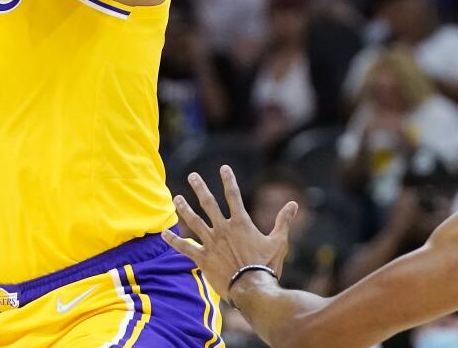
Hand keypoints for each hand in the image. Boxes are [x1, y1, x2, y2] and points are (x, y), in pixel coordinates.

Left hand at [161, 165, 297, 297]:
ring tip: (176, 198)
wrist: (253, 289)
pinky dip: (173, 241)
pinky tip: (163, 234)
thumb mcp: (279, 242)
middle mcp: (222, 229)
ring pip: (193, 221)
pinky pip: (184, 247)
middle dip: (200, 188)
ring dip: (184, 209)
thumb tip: (294, 204)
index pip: (233, 196)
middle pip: (208, 204)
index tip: (224, 168)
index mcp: (240, 224)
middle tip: (192, 176)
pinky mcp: (202, 258)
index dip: (229, 180)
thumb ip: (283, 221)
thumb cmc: (267, 266)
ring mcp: (210, 243)